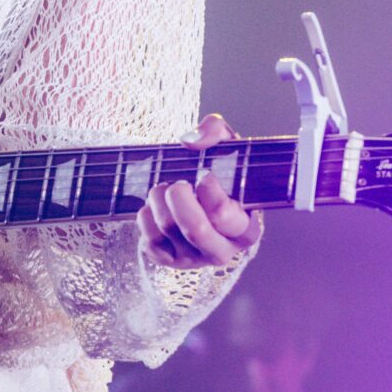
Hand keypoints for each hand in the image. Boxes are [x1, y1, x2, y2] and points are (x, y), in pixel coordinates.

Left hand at [140, 113, 264, 268]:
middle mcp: (223, 250)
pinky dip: (146, 215)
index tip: (204, 176)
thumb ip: (215, 131)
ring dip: (160, 199)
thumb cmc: (217, 172)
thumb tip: (191, 142)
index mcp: (246, 228)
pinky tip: (156, 206)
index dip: (209, 190)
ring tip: (166, 187)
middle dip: (180, 197)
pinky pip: (150, 240)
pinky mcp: (168, 261)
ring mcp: (194, 259)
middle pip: (196, 229)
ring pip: (168, 229)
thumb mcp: (224, 146)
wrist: (195, 195)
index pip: (225, 215)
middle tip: (179, 183)